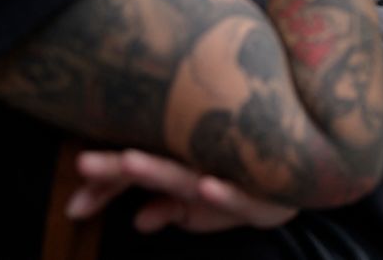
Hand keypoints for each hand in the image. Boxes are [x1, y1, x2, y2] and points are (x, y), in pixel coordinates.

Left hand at [67, 149, 297, 233]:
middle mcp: (201, 162)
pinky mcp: (260, 189)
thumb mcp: (205, 206)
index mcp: (182, 165)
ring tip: (129, 163)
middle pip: (153, 164)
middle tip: (83, 162)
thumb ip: (171, 209)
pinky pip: (239, 193)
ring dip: (159, 169)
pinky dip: (224, 191)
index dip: (104, 185)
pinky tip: (207, 188)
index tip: (73, 206)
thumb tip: (139, 220)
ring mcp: (229, 172)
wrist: (309, 175)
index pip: (135, 171)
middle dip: (117, 167)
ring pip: (188, 173)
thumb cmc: (248, 184)